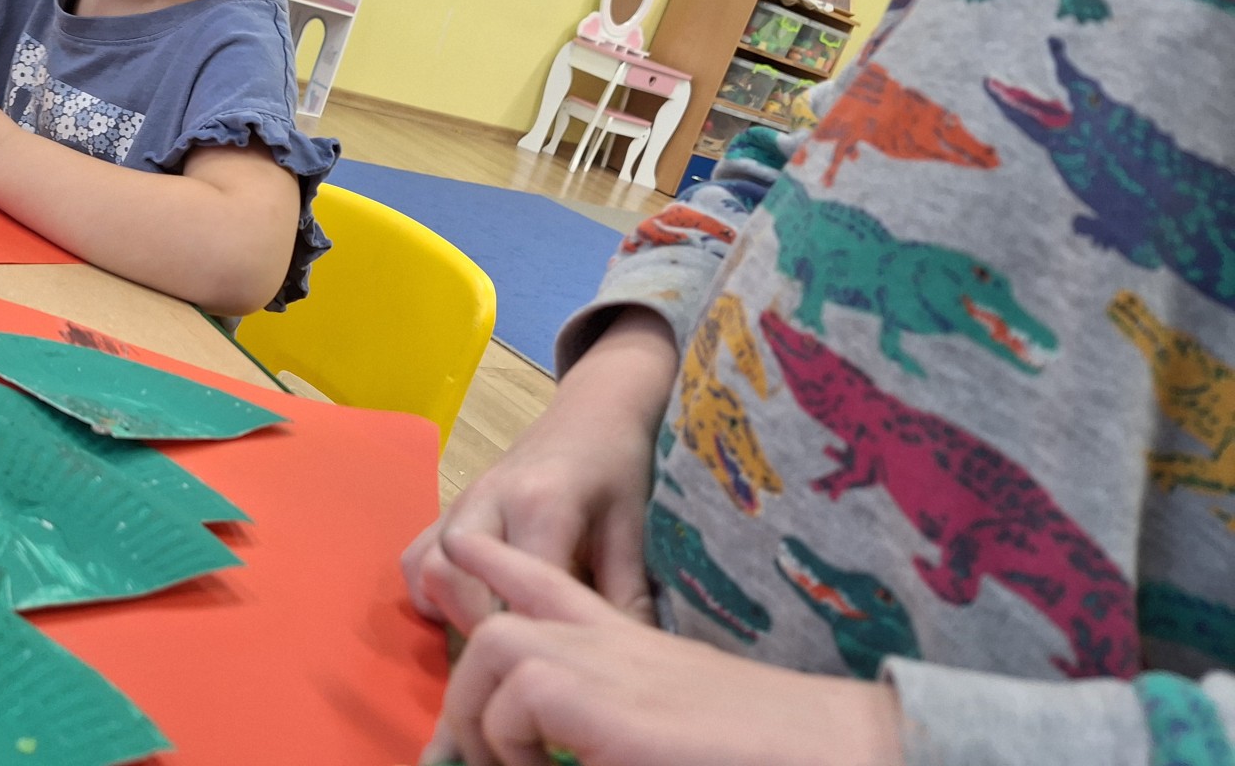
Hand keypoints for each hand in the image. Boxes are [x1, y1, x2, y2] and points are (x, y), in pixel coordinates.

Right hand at [403, 308, 676, 633]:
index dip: (527, 635)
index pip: (514, 587)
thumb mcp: (632, 531)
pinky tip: (469, 607)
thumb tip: (634, 662)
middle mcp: (489, 499)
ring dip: (447, 610)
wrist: (591, 413)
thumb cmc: (617, 469)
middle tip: (515, 655)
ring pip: (422, 567)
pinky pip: (414, 556)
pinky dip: (431, 592)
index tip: (549, 669)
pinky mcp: (446, 506)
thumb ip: (627, 599)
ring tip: (491, 634)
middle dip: (475, 627)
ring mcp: (461, 501)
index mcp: (543, 503)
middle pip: (448, 576)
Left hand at [424, 535, 903, 765]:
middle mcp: (611, 641)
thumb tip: (577, 746)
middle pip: (499, 622)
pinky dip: (512, 748)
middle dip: (467, 688)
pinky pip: (515, 704)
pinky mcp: (602, 701)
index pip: (551, 584)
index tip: (462, 549)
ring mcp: (607, 662)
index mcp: (629, 642)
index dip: (499, 565)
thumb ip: (612, 721)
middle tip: (469, 753)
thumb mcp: (663, 721)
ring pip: (492, 650)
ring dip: (484, 721)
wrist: (833, 747)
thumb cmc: (759, 744)